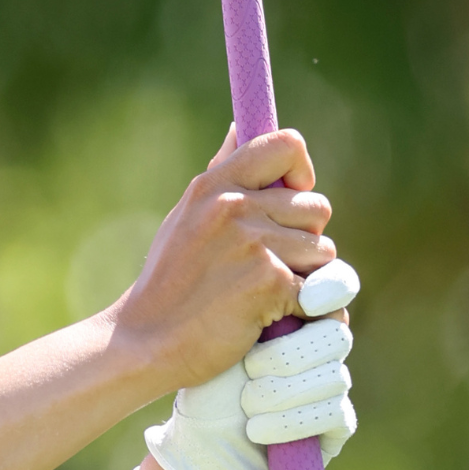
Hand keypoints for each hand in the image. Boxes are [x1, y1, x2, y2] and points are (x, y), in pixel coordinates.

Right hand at [113, 126, 335, 392]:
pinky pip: (318, 291)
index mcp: (214, 185)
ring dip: (304, 276)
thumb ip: (221, 175)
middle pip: (316, 207)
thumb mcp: (185, 217)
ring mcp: (253, 244)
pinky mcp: (270, 282)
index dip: (300, 173)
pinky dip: (300, 309)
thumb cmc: (169, 282)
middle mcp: (233, 206)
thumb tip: (241, 127)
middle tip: (264, 264)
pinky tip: (262, 314)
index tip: (289, 199)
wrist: (145, 341)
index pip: (288, 146)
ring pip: (323, 251)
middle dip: (302, 238)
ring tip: (259, 291)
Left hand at [143, 261, 360, 469]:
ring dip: (284, 390)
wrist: (192, 428)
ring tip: (247, 399)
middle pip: (337, 333)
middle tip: (253, 367)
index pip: (336, 283)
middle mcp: (321, 340)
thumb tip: (260, 234)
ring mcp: (331, 381)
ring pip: (334, 375)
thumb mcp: (214, 309)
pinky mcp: (335, 422)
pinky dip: (290, 422)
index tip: (306, 296)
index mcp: (299, 305)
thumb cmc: (197, 363)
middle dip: (291, 353)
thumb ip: (244, 270)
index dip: (330, 287)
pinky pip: (333, 414)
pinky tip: (257, 426)